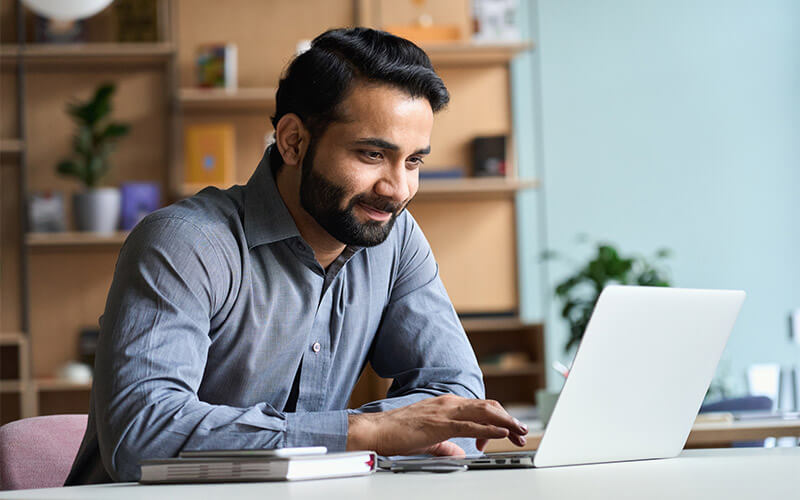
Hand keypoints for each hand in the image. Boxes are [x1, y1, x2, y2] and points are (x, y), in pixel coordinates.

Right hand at [346, 395, 527, 455]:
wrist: (376, 431)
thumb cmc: (397, 433)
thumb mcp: (429, 440)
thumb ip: (446, 445)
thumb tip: (459, 452)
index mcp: (446, 405)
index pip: (480, 408)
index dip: (498, 419)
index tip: (508, 433)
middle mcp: (448, 403)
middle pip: (488, 407)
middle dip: (508, 419)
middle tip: (522, 432)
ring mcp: (445, 411)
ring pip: (484, 413)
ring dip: (505, 422)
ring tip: (519, 431)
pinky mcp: (440, 424)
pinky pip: (470, 425)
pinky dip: (489, 429)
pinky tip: (501, 433)